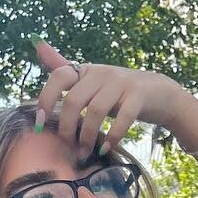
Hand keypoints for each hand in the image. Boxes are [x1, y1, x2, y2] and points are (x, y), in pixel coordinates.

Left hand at [33, 43, 192, 158]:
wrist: (159, 94)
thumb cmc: (119, 93)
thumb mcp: (92, 83)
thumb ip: (67, 71)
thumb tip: (38, 45)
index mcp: (87, 70)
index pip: (59, 76)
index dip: (46, 98)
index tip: (40, 123)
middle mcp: (102, 72)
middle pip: (74, 100)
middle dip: (67, 128)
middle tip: (68, 147)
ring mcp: (121, 82)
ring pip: (95, 111)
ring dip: (88, 137)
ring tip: (85, 153)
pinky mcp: (138, 95)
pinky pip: (122, 118)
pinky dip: (112, 137)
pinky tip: (105, 149)